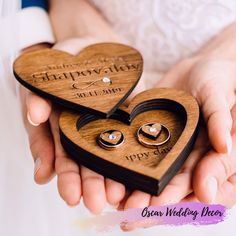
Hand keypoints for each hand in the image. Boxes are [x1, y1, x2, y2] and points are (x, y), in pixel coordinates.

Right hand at [20, 38, 134, 212]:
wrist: (93, 47)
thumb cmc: (65, 61)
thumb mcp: (47, 72)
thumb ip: (38, 93)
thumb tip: (34, 116)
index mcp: (62, 126)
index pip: (61, 155)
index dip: (65, 175)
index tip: (70, 195)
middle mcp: (83, 131)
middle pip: (85, 162)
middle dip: (89, 184)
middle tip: (94, 204)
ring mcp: (107, 126)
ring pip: (108, 155)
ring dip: (110, 177)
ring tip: (116, 196)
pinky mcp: (127, 118)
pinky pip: (130, 138)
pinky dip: (131, 155)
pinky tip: (135, 174)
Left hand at [119, 46, 235, 230]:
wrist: (198, 68)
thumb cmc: (219, 82)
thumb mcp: (222, 100)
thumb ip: (221, 123)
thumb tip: (224, 148)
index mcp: (209, 157)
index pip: (194, 185)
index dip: (175, 198)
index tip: (155, 208)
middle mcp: (186, 158)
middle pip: (168, 185)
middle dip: (148, 200)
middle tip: (127, 212)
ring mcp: (167, 148)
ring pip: (150, 172)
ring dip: (133, 186)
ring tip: (114, 198)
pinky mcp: (150, 134)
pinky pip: (137, 150)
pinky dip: (124, 162)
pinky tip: (110, 171)